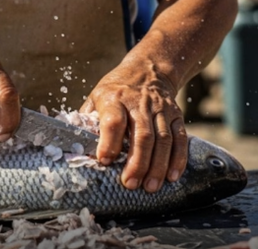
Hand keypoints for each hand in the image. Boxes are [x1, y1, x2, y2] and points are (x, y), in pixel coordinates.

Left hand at [80, 56, 187, 192]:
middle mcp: (139, 103)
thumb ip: (88, 121)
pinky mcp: (176, 115)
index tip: (105, 162)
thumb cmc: (116, 90)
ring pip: (163, 139)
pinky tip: (172, 176)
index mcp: (114, 99)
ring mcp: (160, 109)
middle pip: (142, 135)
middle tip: (130, 184)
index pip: (113, 121)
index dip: (109, 142)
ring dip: (158, 166)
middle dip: (137, 163)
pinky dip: (178, 159)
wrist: (148, 70)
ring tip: (150, 187)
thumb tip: (77, 150)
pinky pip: (180, 138)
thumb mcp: (96, 97)